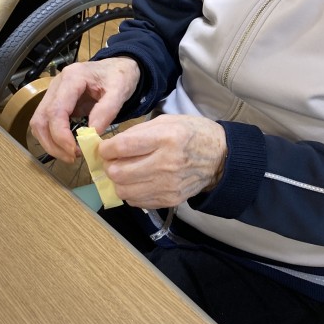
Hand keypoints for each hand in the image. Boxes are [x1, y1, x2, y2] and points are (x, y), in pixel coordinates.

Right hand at [29, 57, 140, 161]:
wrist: (118, 66)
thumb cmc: (119, 76)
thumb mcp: (120, 91)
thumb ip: (107, 110)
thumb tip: (91, 134)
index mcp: (72, 78)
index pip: (56, 111)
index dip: (61, 135)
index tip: (75, 151)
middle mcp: (57, 84)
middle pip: (41, 119)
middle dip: (53, 143)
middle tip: (72, 158)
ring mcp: (53, 93)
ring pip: (38, 123)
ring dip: (50, 143)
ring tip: (70, 155)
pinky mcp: (56, 102)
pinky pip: (46, 123)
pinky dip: (53, 138)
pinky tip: (68, 147)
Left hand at [98, 114, 226, 208]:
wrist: (220, 158)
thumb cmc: (192, 134)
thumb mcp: (167, 121)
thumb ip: (138, 132)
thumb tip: (111, 144)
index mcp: (166, 138)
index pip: (123, 147)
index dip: (105, 149)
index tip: (104, 148)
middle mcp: (166, 163)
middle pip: (119, 172)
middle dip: (109, 166)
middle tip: (113, 161)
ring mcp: (168, 185)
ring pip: (124, 190)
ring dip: (118, 181)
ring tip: (125, 171)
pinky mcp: (170, 200)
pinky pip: (136, 201)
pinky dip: (131, 192)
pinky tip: (138, 181)